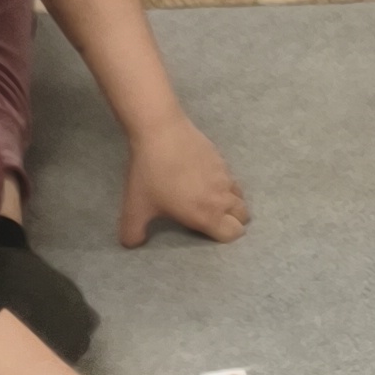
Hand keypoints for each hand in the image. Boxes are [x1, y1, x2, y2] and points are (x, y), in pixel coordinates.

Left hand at [117, 115, 249, 250]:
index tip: (210, 232)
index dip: (225, 237)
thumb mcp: (135, 207)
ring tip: (211, 199)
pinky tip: (204, 178)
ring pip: (239, 196)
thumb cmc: (151, 172)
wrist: (161, 131)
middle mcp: (222, 197)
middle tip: (214, 218)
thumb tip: (132, 244)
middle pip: (243, 216)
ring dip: (231, 202)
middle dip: (233, 220)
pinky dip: (224, 183)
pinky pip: (230, 177)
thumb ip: (133, 231)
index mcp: (207, 215)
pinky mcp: (221, 159)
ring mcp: (225, 176)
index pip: (233, 234)